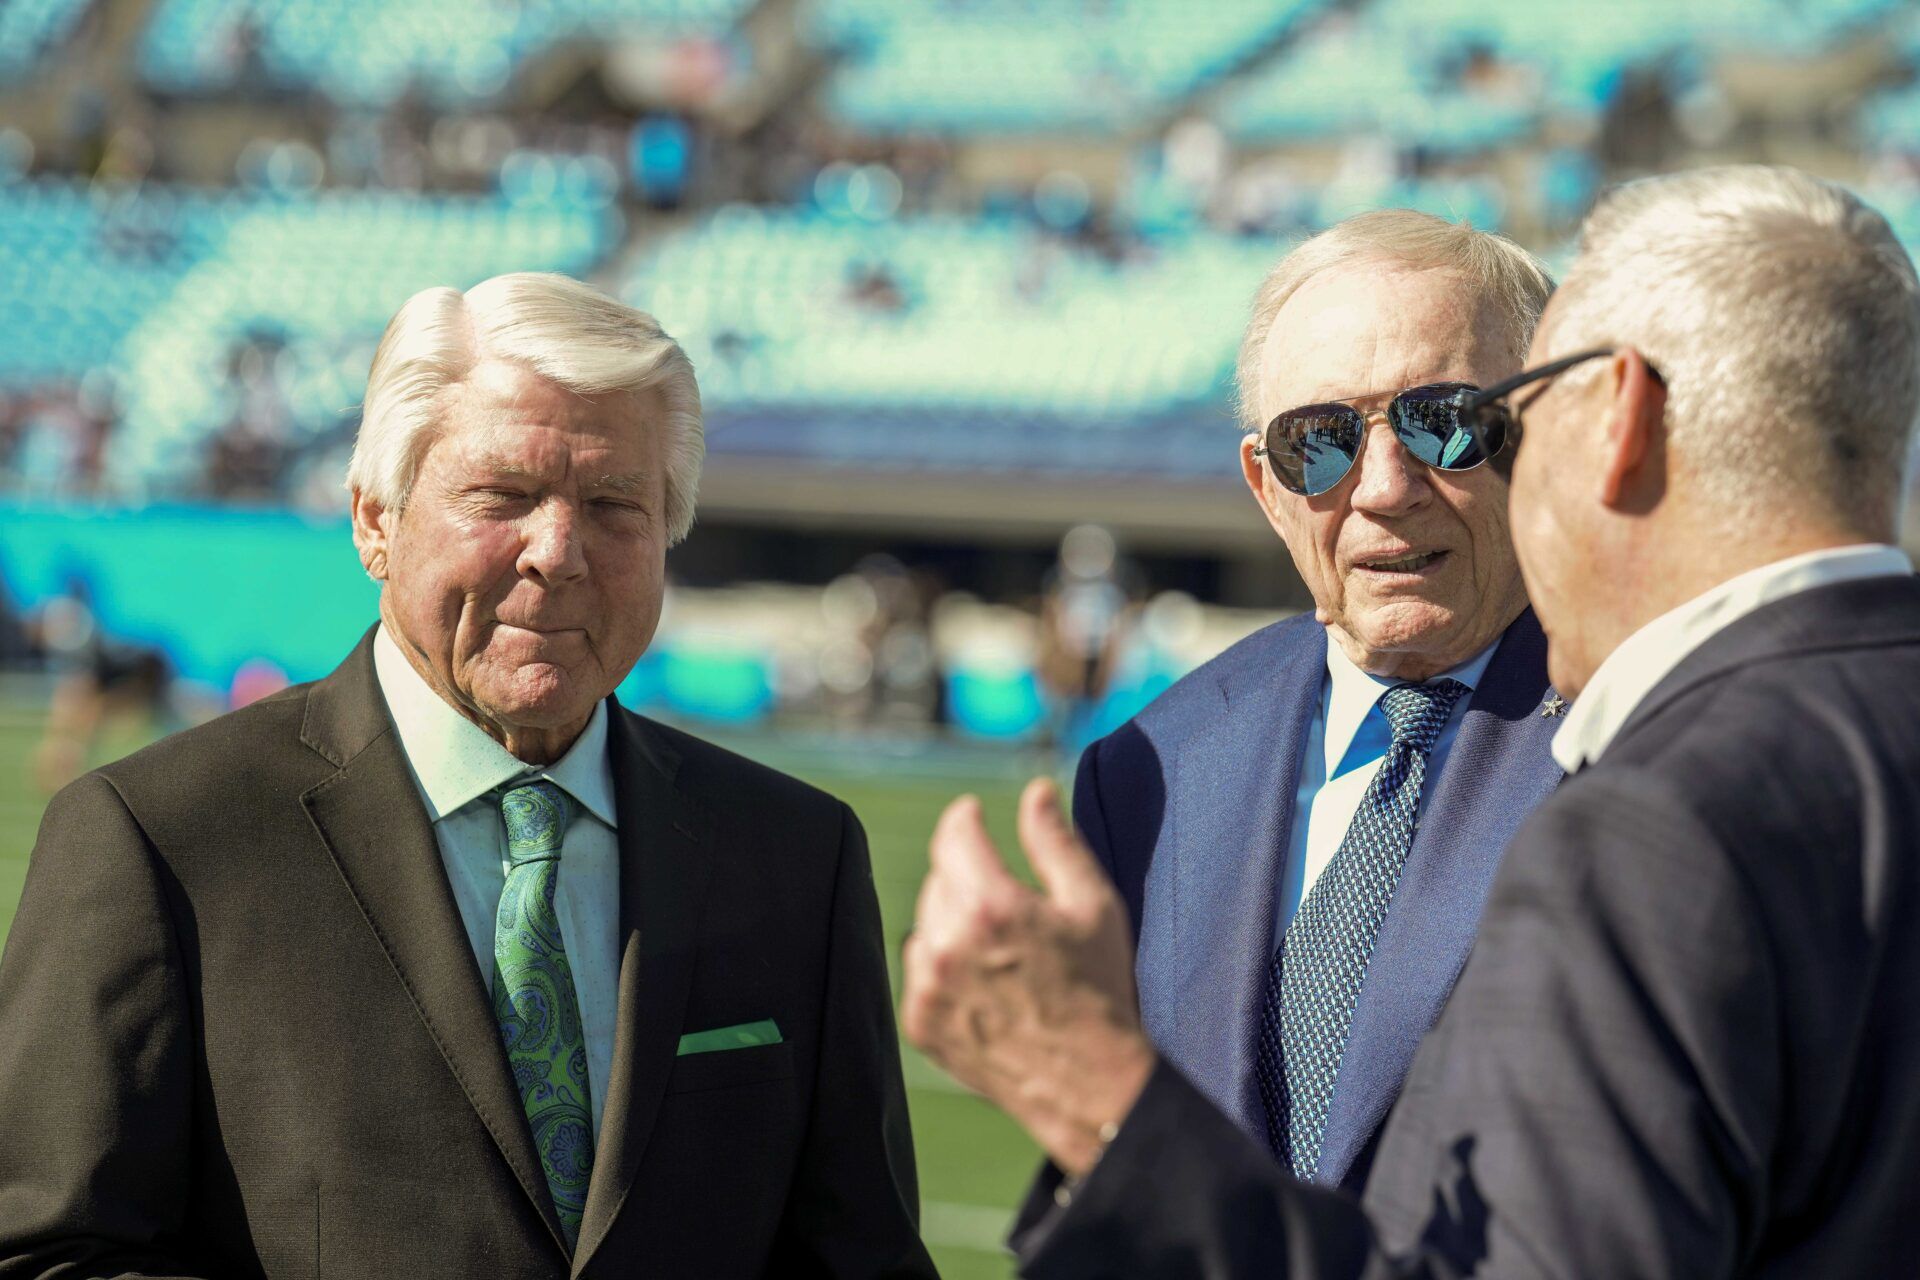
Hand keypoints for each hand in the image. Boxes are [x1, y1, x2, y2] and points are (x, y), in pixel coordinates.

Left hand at [900, 777, 1156, 1177]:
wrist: (1089, 1085)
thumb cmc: (1100, 990)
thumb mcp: (1092, 904)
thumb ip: (1055, 840)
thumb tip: (1036, 792)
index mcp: (992, 905)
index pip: (954, 835)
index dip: (964, 817)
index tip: (973, 813)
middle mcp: (948, 943)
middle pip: (940, 877)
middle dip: (969, 875)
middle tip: (1009, 900)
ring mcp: (928, 986)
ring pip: (926, 923)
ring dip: (953, 921)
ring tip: (1002, 949)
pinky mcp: (919, 1022)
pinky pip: (919, 969)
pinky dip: (942, 966)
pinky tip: (986, 982)